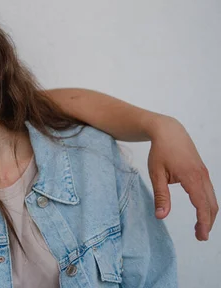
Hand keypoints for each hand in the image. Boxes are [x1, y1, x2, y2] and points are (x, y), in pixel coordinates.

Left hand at [147, 115, 216, 239]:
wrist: (169, 131)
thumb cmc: (160, 151)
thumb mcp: (156, 173)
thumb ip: (161, 195)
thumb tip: (161, 216)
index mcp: (191, 177)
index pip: (201, 205)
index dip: (203, 222)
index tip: (201, 235)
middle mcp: (202, 176)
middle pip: (211, 205)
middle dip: (208, 222)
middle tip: (200, 237)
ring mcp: (204, 174)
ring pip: (212, 199)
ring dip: (209, 215)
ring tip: (200, 229)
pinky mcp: (203, 172)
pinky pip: (210, 192)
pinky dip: (208, 204)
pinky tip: (201, 212)